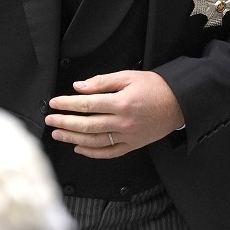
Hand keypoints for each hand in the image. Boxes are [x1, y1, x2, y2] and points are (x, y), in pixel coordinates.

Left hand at [45, 70, 184, 159]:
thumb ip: (101, 82)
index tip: (54, 103)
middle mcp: (124, 122)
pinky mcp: (133, 145)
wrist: (180, 103)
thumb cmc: (155, 87)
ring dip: (73, 138)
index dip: (67, 104)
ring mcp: (128, 136)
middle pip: (87, 125)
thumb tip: (78, 87)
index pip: (87, 105)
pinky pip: (110, 153)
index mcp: (121, 103)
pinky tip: (79, 148)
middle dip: (65, 122)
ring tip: (58, 134)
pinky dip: (93, 153)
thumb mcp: (127, 76)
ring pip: (95, 141)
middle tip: (50, 120)